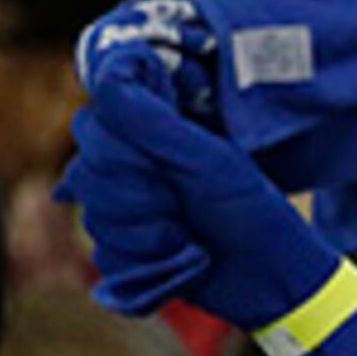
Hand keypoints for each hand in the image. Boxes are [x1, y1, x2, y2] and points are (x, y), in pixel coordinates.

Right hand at [56, 61, 339, 322]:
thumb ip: (156, 122)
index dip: (123, 153)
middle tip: (182, 204)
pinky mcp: (124, 250)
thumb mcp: (210, 161)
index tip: (165, 166)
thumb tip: (107, 77)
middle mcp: (130, 165)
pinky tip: (176, 260)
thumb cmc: (251, 211)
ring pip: (95, 216)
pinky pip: (105, 254)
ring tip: (187, 236)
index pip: (94, 126)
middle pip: (87, 173)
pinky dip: (144, 262)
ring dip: (146, 233)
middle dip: (139, 197)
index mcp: (150, 132)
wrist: (269, 278)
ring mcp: (124, 209)